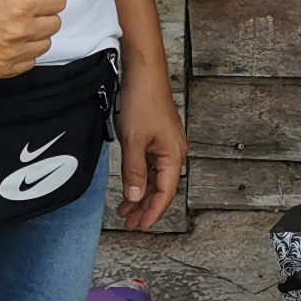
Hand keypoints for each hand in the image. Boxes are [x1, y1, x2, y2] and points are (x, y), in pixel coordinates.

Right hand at [0, 0, 66, 76]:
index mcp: (22, 3)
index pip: (59, 1)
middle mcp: (18, 31)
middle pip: (54, 23)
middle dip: (39, 12)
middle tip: (15, 5)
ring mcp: (9, 53)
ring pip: (44, 44)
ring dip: (32, 33)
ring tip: (8, 21)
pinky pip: (29, 63)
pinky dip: (21, 52)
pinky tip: (4, 38)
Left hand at [114, 59, 185, 229]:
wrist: (144, 74)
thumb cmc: (143, 101)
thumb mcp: (134, 141)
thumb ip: (134, 171)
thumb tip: (133, 197)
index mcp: (174, 155)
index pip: (165, 192)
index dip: (153, 211)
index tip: (142, 226)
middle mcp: (174, 153)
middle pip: (161, 189)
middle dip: (146, 208)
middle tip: (131, 224)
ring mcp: (166, 146)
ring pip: (154, 179)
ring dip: (140, 196)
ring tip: (126, 212)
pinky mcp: (157, 140)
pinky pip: (150, 167)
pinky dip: (139, 180)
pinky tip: (129, 188)